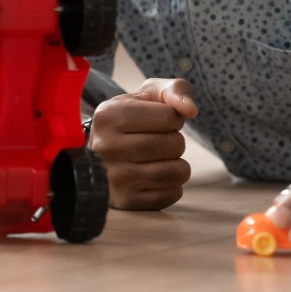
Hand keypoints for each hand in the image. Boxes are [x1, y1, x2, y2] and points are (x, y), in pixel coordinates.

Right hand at [88, 77, 196, 209]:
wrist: (99, 156)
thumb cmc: (129, 120)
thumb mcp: (146, 95)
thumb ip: (173, 90)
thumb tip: (191, 109)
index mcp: (109, 115)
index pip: (170, 116)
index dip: (172, 117)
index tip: (156, 121)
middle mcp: (107, 147)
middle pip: (175, 144)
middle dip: (175, 140)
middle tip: (156, 140)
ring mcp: (115, 178)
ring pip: (177, 172)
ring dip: (177, 163)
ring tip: (160, 159)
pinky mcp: (126, 202)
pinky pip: (172, 194)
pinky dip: (172, 185)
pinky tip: (154, 176)